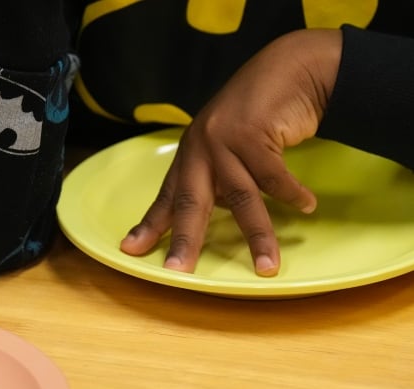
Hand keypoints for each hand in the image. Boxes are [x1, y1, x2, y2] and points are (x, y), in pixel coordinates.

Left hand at [120, 29, 342, 275]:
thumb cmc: (254, 114)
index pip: (167, 197)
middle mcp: (200, 149)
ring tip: (267, 265)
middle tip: (179, 271)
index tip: (131, 250)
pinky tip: (305, 206)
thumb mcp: (225, 147)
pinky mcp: (252, 132)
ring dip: (257, 235)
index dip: (150, 225)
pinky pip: (273, 175)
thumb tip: (208, 217)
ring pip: (240, 198)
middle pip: (191, 202)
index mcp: (190, 156)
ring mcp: (224, 140)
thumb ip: (214, 179)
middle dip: (185, 240)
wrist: (285, 70)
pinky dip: (291, 194)